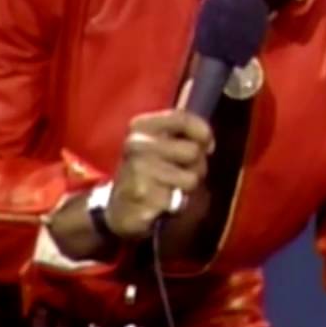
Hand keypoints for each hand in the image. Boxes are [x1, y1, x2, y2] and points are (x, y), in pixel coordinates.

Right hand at [105, 109, 214, 238]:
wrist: (117, 208)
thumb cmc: (146, 172)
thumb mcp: (158, 144)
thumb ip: (182, 134)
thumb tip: (208, 143)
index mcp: (141, 126)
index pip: (181, 118)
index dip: (202, 132)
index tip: (208, 146)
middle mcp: (137, 144)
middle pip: (192, 151)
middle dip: (196, 166)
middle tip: (182, 173)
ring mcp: (138, 170)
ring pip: (191, 178)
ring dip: (186, 188)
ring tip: (170, 188)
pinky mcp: (142, 195)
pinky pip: (180, 200)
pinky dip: (176, 205)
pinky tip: (161, 203)